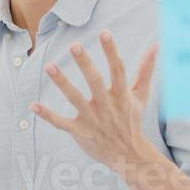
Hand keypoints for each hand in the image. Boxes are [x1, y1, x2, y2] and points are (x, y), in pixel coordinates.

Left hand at [32, 30, 160, 178]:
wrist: (128, 155)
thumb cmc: (131, 120)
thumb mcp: (141, 96)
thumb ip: (146, 70)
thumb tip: (156, 46)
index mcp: (122, 95)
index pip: (117, 70)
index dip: (111, 51)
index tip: (104, 33)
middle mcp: (107, 106)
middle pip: (95, 82)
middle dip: (85, 65)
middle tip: (75, 46)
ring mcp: (93, 120)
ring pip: (75, 99)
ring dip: (63, 83)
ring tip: (50, 66)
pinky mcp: (80, 132)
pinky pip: (62, 123)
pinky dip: (48, 116)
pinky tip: (33, 105)